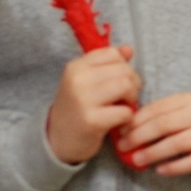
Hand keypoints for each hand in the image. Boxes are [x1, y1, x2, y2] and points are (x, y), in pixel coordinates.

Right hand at [46, 46, 139, 164]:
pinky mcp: (92, 121)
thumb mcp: (87, 82)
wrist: (58, 141)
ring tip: (123, 108)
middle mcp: (77, 80)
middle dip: (133, 85)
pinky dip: (128, 118)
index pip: (113, 54)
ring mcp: (83, 100)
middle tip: (125, 99)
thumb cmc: (77, 109)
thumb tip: (128, 49)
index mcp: (76, 67)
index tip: (119, 81)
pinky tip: (119, 123)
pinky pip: (125, 111)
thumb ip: (107, 64)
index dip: (124, 67)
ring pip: (126, 87)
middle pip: (124, 70)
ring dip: (131, 100)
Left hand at [120, 93, 190, 175]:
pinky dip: (173, 167)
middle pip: (164, 125)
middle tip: (123, 147)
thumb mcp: (179, 111)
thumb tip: (125, 127)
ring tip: (136, 160)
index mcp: (188, 100)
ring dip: (153, 153)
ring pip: (176, 143)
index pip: (157, 109)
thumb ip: (157, 115)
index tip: (121, 131)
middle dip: (139, 136)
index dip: (136, 121)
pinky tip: (159, 170)